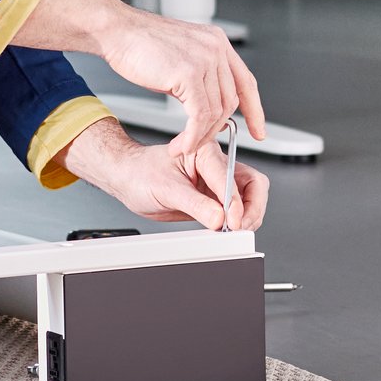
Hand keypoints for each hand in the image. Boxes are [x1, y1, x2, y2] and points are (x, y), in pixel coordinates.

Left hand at [58, 118, 269, 230]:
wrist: (128, 179)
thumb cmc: (140, 172)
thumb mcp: (165, 189)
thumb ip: (194, 204)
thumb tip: (218, 218)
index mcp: (204, 151)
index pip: (231, 177)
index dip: (235, 203)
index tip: (233, 221)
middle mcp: (215, 164)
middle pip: (253, 184)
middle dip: (251, 208)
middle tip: (239, 227)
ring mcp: (216, 182)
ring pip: (249, 197)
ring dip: (247, 216)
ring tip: (232, 230)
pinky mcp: (214, 198)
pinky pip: (236, 210)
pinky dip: (237, 221)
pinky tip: (226, 229)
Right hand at [102, 9, 265, 157]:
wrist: (117, 31)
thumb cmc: (138, 44)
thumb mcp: (180, 57)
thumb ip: (199, 77)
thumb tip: (208, 108)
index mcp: (217, 41)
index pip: (246, 81)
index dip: (255, 110)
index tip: (259, 131)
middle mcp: (216, 48)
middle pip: (231, 100)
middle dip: (217, 128)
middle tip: (201, 143)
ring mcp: (205, 59)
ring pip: (216, 111)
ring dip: (201, 136)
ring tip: (185, 145)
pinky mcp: (189, 73)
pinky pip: (199, 115)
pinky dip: (193, 136)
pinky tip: (183, 143)